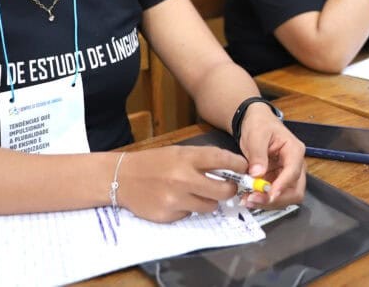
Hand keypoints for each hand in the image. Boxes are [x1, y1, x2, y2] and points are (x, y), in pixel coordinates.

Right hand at [115, 145, 246, 222]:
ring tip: (196, 193)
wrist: (122, 178)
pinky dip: (188, 209)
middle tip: (227, 187)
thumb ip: (202, 160)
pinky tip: (176, 200)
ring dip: (208, 201)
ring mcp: (175, 200)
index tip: (247, 168)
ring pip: (209, 207)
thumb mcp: (178, 153)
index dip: (239, 165)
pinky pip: (190, 215)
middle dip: (230, 190)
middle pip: (223, 191)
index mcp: (186, 158)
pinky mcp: (168, 216)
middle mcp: (182, 179)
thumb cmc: (153, 163)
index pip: (221, 160)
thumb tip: (230, 168)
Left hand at [237, 108, 306, 208]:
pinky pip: (273, 195)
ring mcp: (286, 174)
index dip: (282, 186)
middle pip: (295, 190)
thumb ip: (258, 154)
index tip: (269, 194)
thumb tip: (257, 174)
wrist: (254, 122)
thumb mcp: (256, 135)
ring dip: (268, 202)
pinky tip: (248, 197)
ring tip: (248, 199)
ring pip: (285, 197)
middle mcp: (295, 165)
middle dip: (276, 199)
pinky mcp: (276, 180)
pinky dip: (262, 199)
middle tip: (255, 199)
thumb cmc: (259, 124)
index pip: (293, 172)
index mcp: (294, 150)